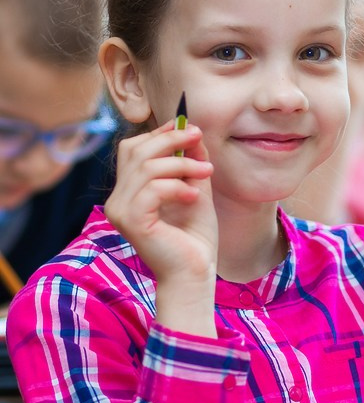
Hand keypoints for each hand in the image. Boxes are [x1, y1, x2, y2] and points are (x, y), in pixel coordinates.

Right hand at [105, 121, 217, 334]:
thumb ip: (191, 163)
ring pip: (146, 168)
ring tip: (206, 172)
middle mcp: (118, 200)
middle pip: (136, 151)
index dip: (159, 133)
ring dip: (182, 164)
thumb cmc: (193, 239)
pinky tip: (193, 196)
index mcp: (128, 192)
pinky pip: (152, 189)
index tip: (189, 128)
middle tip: (199, 136)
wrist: (194, 275)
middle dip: (171, 139)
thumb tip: (191, 131)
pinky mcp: (131, 221)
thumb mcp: (195, 190)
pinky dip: (176, 186)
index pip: (132, 149)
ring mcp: (120, 211)